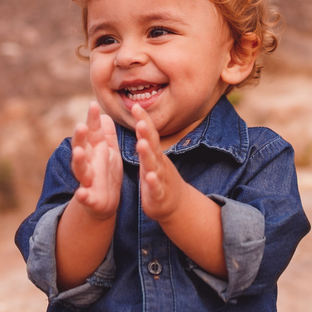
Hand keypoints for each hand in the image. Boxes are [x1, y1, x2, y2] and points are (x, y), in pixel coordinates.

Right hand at [69, 102, 122, 219]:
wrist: (104, 202)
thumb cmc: (106, 173)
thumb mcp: (109, 151)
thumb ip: (106, 134)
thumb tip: (104, 114)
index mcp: (94, 150)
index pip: (92, 132)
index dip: (92, 119)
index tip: (93, 105)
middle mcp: (87, 163)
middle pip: (81, 147)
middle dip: (80, 137)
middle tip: (81, 126)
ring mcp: (87, 180)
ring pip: (80, 169)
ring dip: (78, 161)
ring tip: (78, 152)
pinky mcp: (91, 199)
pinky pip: (85, 197)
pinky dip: (83, 196)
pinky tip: (81, 194)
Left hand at [133, 104, 186, 222]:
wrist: (176, 205)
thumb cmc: (158, 178)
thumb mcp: (152, 158)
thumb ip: (146, 141)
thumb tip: (140, 120)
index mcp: (154, 154)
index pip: (149, 134)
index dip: (143, 120)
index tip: (136, 106)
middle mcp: (158, 163)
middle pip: (153, 145)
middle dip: (146, 132)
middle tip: (139, 120)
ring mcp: (160, 178)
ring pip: (153, 165)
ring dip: (148, 155)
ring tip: (142, 144)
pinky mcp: (158, 195)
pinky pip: (155, 188)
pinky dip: (152, 182)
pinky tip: (149, 177)